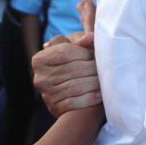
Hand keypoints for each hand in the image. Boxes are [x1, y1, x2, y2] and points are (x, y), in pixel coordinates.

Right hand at [33, 0, 100, 117]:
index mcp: (39, 59)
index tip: (95, 54)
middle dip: (93, 68)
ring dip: (95, 83)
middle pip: (74, 69)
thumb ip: (79, 42)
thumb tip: (92, 36)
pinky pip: (76, 102)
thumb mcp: (69, 50)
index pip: (66, 52)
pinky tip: (100, 95)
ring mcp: (46, 94)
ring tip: (105, 80)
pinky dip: (91, 98)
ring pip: (77, 86)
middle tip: (106, 67)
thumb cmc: (69, 66)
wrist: (64, 97)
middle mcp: (39, 77)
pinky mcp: (55, 108)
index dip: (84, 52)